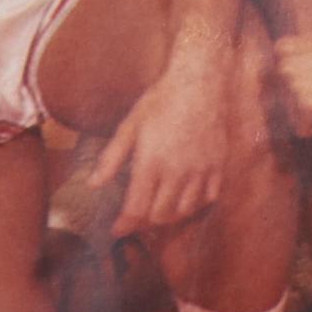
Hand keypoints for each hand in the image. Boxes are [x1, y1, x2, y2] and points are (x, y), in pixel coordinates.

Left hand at [92, 42, 234, 237]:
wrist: (199, 81)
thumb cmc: (161, 101)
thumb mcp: (129, 125)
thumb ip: (111, 158)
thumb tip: (93, 184)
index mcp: (151, 163)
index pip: (136, 208)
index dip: (125, 225)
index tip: (117, 230)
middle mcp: (177, 171)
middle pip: (160, 215)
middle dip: (145, 221)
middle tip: (137, 217)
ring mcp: (201, 170)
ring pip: (185, 210)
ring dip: (170, 215)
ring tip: (159, 210)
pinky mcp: (218, 165)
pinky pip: (208, 197)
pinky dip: (195, 204)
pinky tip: (185, 197)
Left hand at [275, 20, 311, 132]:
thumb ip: (301, 57)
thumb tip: (295, 76)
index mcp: (282, 49)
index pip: (281, 82)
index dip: (306, 83)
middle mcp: (282, 67)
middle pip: (286, 100)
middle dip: (309, 98)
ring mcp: (293, 86)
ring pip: (296, 115)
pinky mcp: (306, 105)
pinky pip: (306, 128)